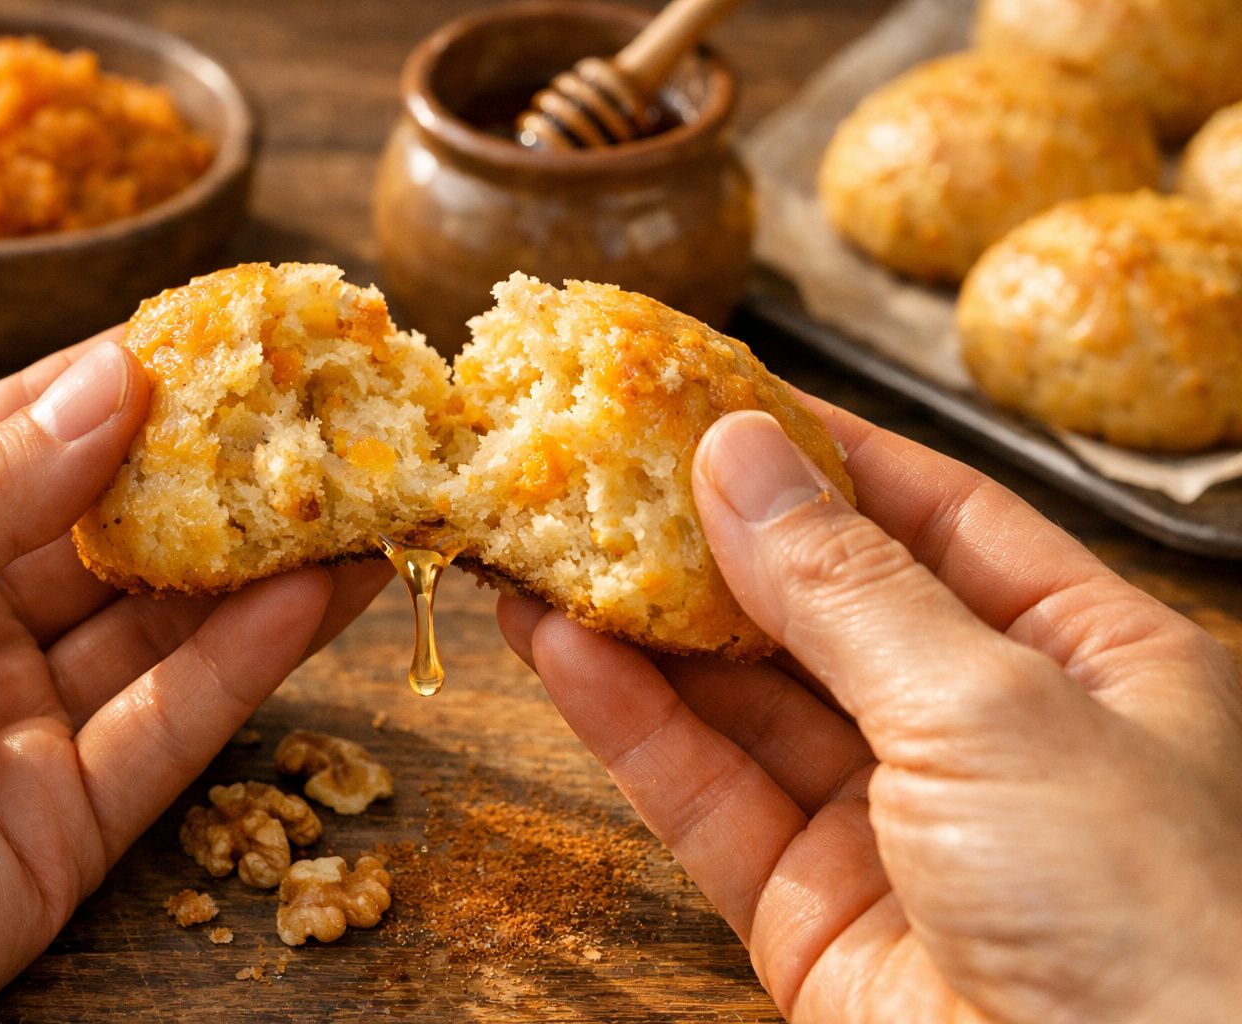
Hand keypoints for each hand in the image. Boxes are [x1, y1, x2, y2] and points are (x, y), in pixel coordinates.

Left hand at [0, 334, 389, 1022]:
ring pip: (165, 623)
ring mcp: (21, 720)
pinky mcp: (69, 819)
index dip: (123, 384)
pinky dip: (248, 661)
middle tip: (315, 414)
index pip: (26, 435)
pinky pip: (173, 725)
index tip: (224, 333)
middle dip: (216, 472)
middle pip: (116, 527)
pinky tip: (314, 595)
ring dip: (261, 563)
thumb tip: (117, 381)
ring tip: (354, 498)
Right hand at [500, 401, 1241, 1022]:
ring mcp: (892, 830)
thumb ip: (845, 587)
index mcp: (1089, 660)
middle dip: (707, 537)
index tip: (712, 390)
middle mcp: (989, 738)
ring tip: (542, 539)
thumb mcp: (994, 709)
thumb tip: (736, 457)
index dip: (822, 450)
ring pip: (744, 703)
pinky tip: (556, 648)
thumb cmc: (1155, 922)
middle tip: (599, 462)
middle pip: (820, 606)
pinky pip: (707, 798)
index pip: (935, 517)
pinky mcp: (811, 917)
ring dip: (640, 624)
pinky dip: (628, 724)